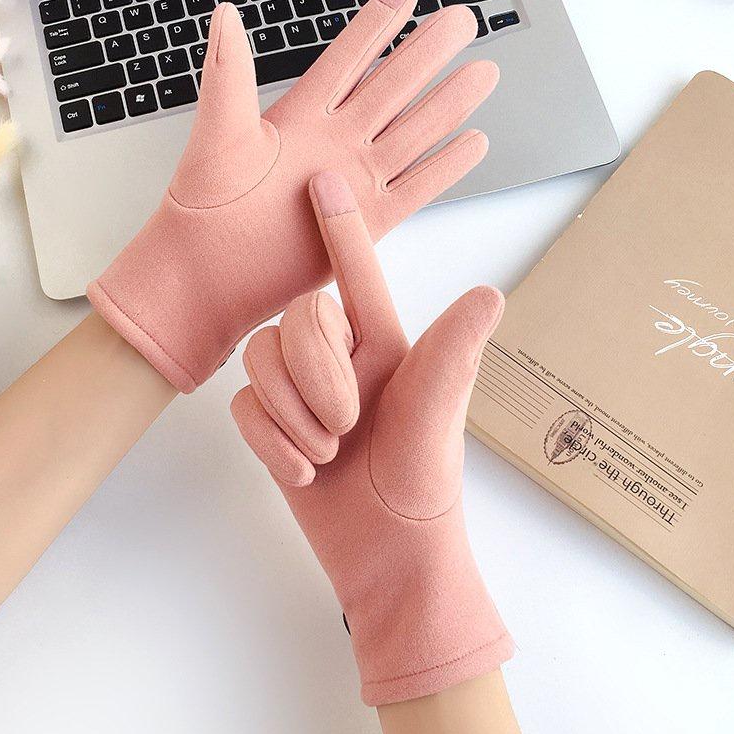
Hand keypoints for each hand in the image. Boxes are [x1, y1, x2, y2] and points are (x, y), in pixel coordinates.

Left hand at [87, 0, 498, 391]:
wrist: (211, 276)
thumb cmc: (203, 209)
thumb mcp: (217, 135)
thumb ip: (228, 76)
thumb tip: (227, 15)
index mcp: (299, 116)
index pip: (347, 59)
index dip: (377, 25)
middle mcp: (333, 145)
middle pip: (393, 89)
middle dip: (428, 54)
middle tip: (462, 20)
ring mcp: (353, 183)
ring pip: (412, 135)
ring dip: (448, 105)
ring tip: (482, 74)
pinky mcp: (366, 224)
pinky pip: (414, 190)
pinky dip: (444, 168)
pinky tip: (472, 144)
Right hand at [231, 172, 511, 704]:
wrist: (388, 553)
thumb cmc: (423, 482)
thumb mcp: (439, 415)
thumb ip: (452, 352)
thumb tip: (490, 294)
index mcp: (381, 341)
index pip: (353, 273)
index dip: (338, 228)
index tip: (320, 180)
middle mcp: (338, 357)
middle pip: (293, 322)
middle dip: (315, 378)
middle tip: (348, 426)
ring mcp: (302, 391)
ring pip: (260, 363)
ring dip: (292, 417)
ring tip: (328, 455)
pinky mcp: (272, 424)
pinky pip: (243, 409)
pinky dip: (272, 445)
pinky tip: (304, 473)